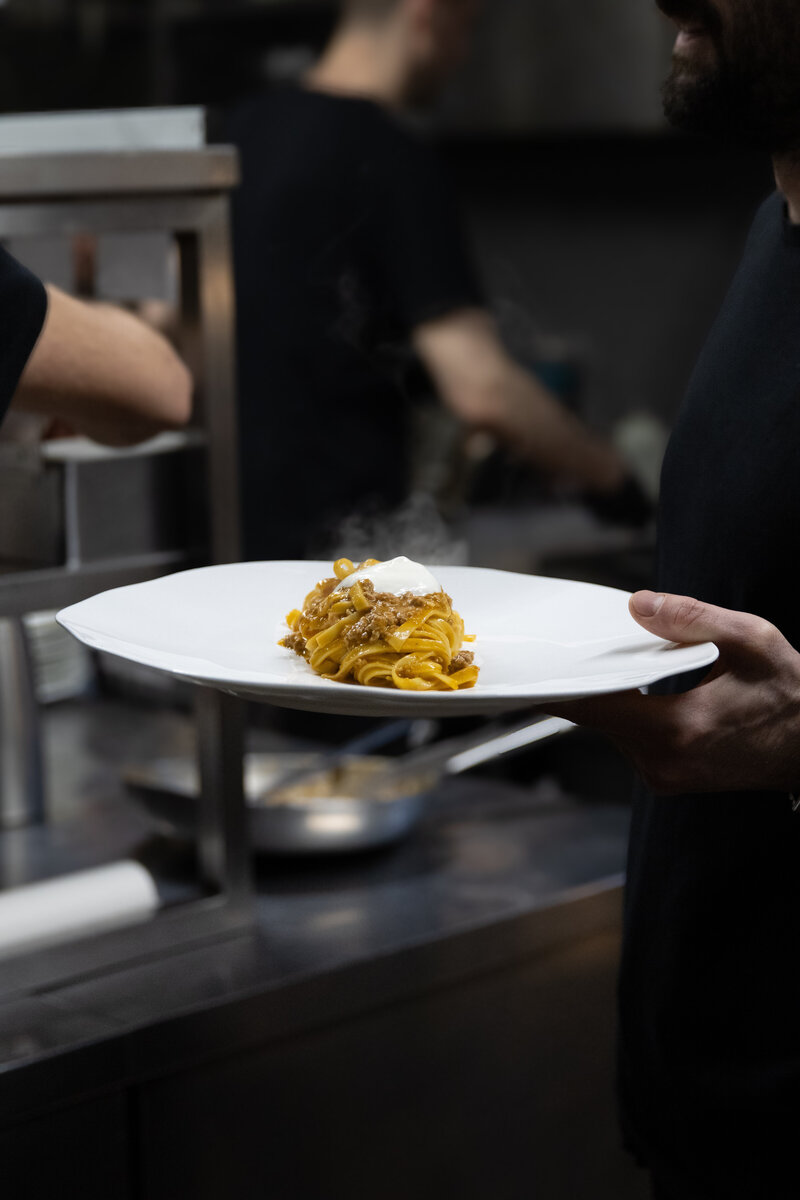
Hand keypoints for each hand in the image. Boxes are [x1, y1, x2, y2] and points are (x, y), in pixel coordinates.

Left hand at [550, 591, 799, 794]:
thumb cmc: (793, 697)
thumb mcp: (752, 641)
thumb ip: (692, 619)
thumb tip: (639, 605)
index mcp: (676, 731)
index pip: (594, 706)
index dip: (560, 683)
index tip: (535, 665)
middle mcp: (662, 763)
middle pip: (597, 717)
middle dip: (588, 679)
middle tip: (572, 647)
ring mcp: (663, 777)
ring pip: (611, 728)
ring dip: (610, 696)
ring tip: (616, 662)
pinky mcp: (668, 779)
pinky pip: (630, 739)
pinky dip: (627, 712)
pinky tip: (637, 686)